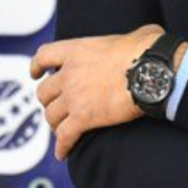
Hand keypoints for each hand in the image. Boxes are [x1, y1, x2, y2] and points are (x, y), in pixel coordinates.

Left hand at [30, 24, 163, 159]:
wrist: (152, 71)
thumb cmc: (147, 51)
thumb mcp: (133, 35)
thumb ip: (127, 40)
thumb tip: (144, 39)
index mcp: (77, 50)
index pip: (44, 56)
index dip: (36, 66)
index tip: (36, 73)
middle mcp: (69, 73)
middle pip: (44, 92)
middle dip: (49, 101)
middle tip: (58, 106)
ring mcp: (74, 96)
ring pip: (51, 116)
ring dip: (55, 124)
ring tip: (62, 129)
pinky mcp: (83, 118)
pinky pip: (65, 136)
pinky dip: (62, 146)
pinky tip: (63, 152)